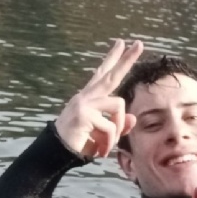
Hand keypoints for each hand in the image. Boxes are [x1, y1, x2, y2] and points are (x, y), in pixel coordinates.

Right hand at [53, 39, 143, 159]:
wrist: (57, 154)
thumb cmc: (80, 143)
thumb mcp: (103, 135)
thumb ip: (118, 126)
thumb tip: (133, 117)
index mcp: (90, 97)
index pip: (103, 74)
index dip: (112, 59)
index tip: (121, 43)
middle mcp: (86, 96)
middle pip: (111, 75)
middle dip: (127, 59)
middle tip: (139, 43)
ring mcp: (84, 103)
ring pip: (118, 105)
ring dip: (117, 129)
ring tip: (106, 145)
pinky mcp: (84, 114)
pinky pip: (111, 126)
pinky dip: (109, 142)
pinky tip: (100, 150)